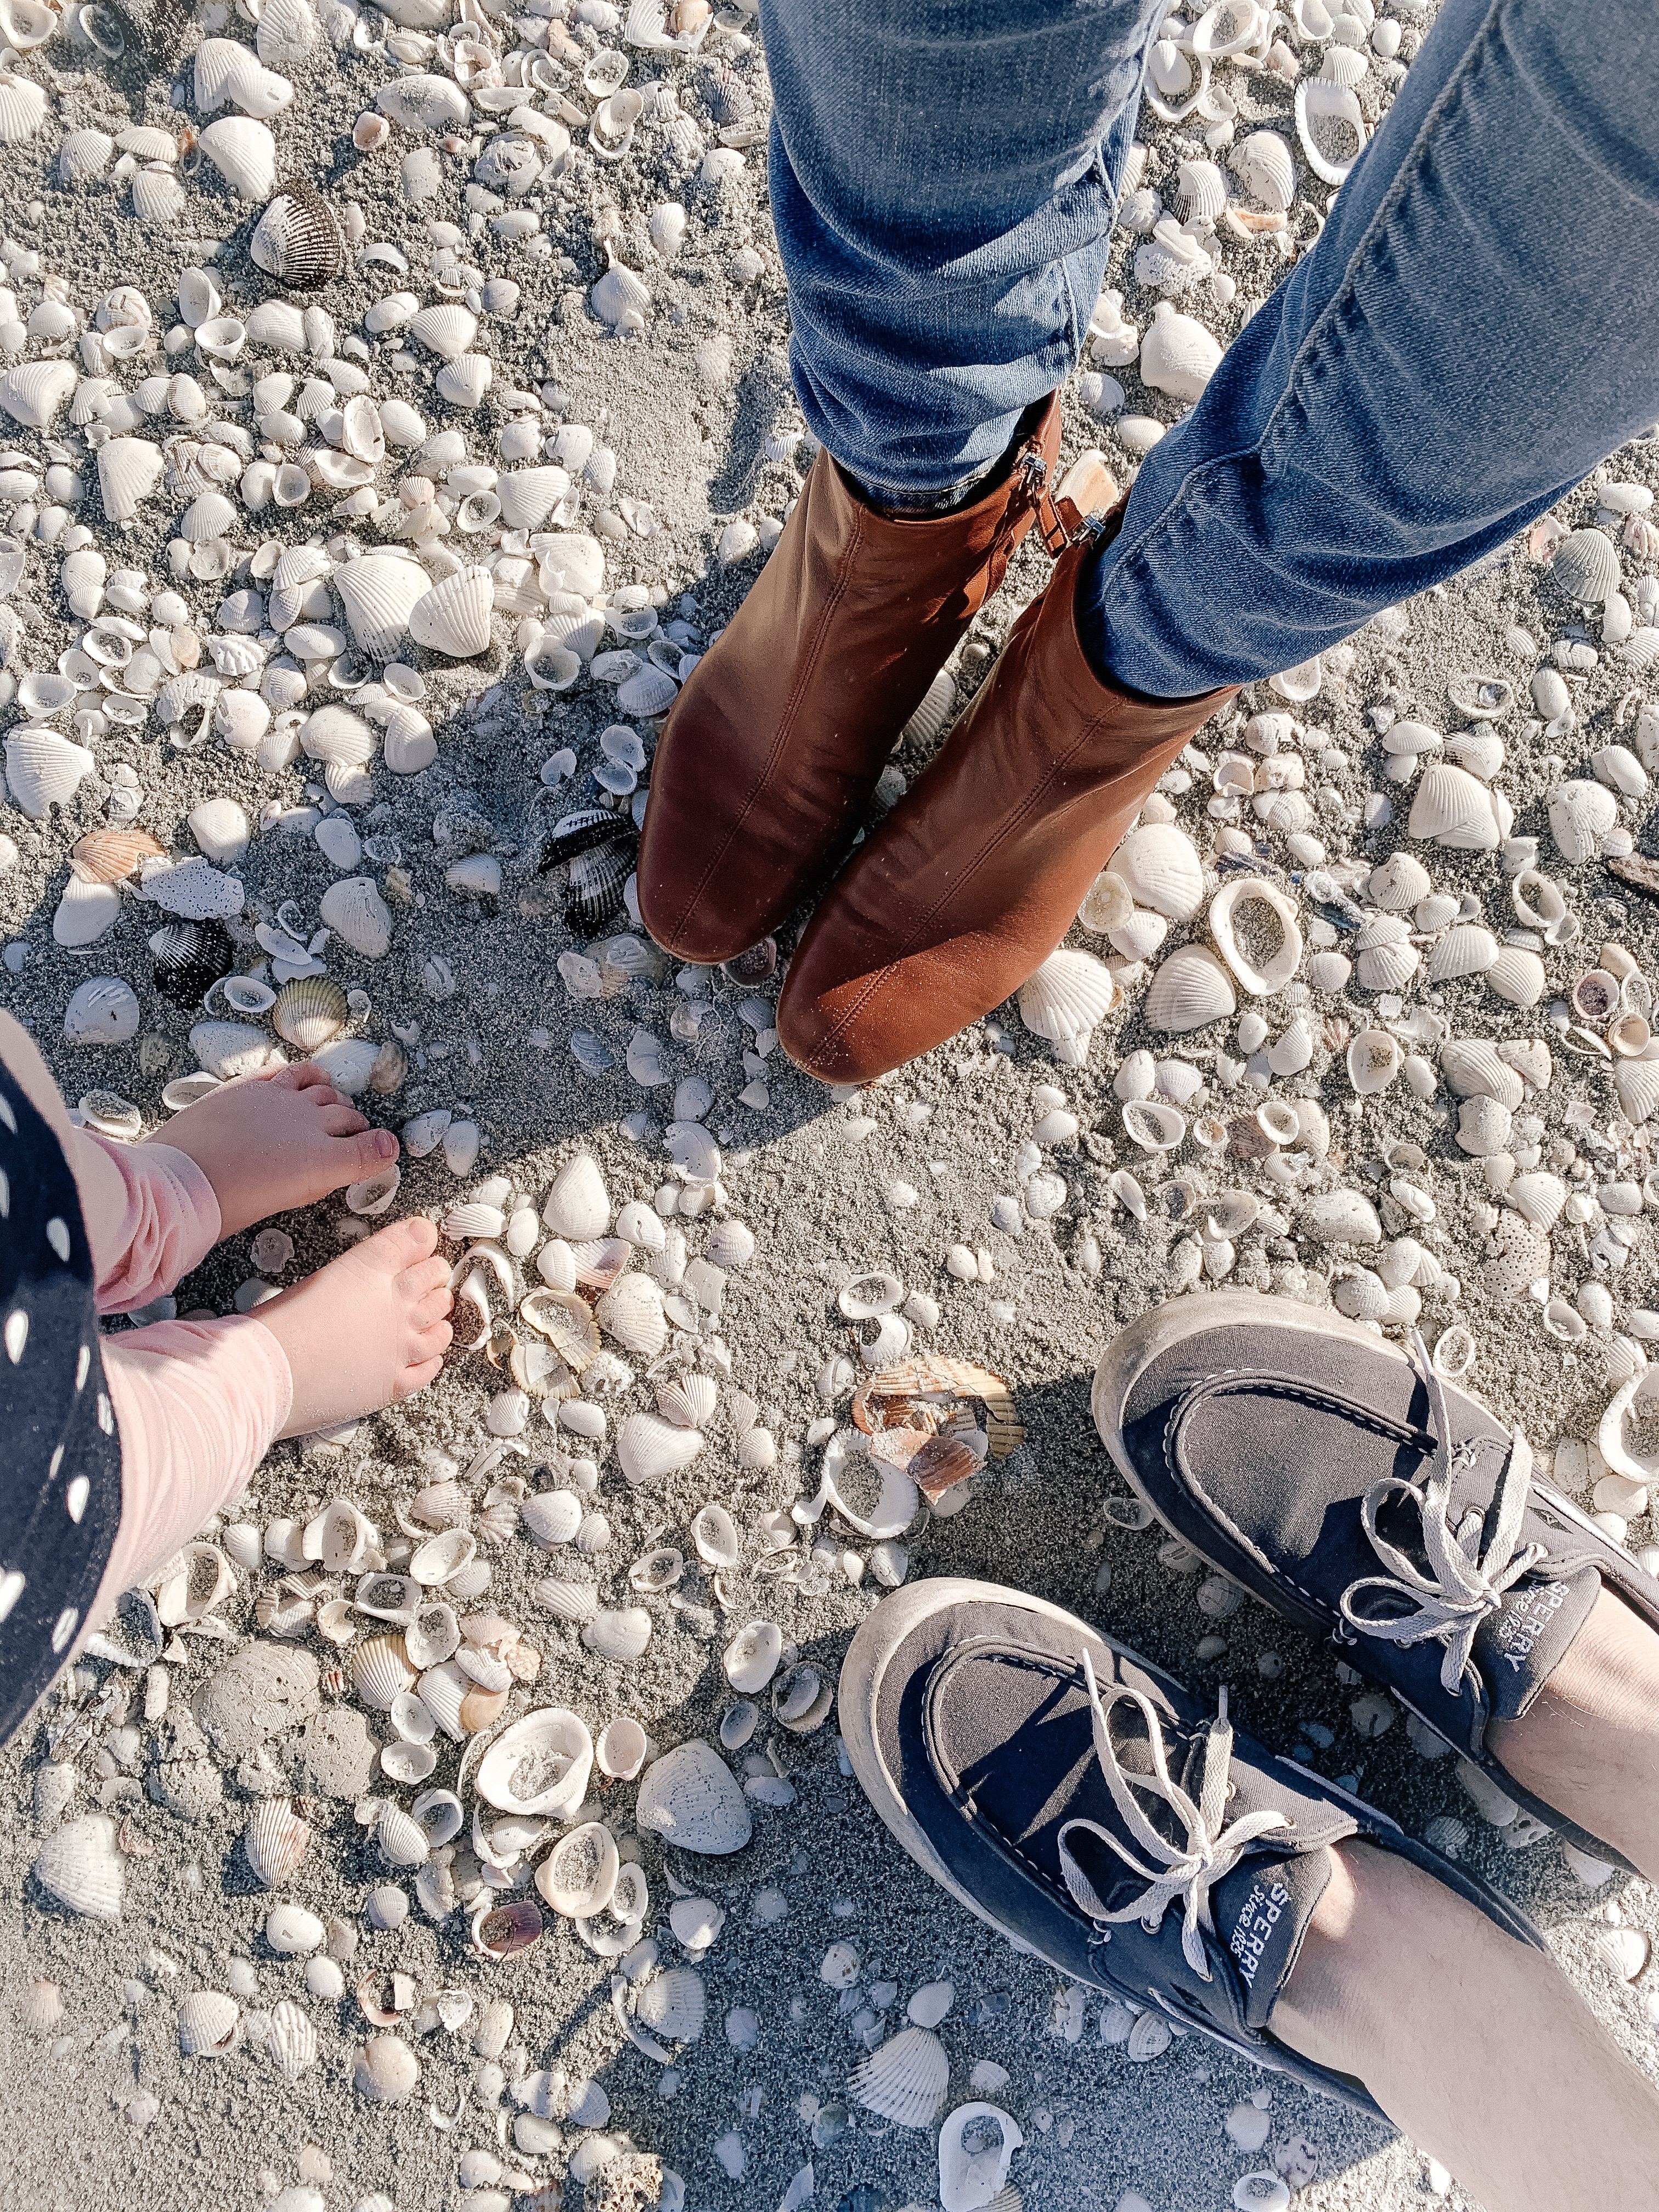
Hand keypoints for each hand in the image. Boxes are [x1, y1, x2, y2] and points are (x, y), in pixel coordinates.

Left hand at [152, 1062, 398, 1237]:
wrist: (180, 1180)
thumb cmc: (227, 1203)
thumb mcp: (283, 1201)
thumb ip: (314, 1180)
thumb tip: (330, 1169)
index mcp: (323, 1160)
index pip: (371, 1147)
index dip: (381, 1148)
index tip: (384, 1151)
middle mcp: (309, 1122)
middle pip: (348, 1115)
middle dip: (356, 1126)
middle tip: (354, 1136)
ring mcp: (280, 1098)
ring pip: (322, 1089)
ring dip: (333, 1098)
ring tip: (333, 1105)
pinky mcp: (252, 1085)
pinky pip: (289, 1071)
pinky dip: (305, 1075)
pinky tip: (307, 1080)